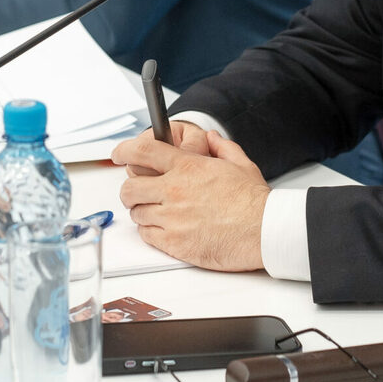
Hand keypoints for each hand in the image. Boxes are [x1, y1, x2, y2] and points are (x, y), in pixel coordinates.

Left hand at [113, 129, 268, 270]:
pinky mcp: (174, 243)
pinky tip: (165, 228)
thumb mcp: (240, 163)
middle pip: (129, 187)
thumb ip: (221, 147)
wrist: (264, 231)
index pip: (143, 151)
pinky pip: (146, 235)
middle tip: (139, 191)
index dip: (124, 150)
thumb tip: (211, 138)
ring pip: (136, 212)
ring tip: (158, 212)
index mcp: (188, 167)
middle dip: (130, 189)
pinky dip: (150, 231)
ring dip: (143, 211)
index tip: (118, 153)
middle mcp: (174, 190)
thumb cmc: (254, 201)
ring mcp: (171, 218)